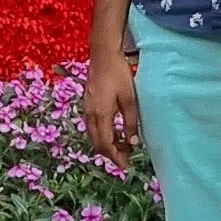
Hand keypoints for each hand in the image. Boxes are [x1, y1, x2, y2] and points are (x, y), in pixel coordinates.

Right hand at [82, 51, 139, 170]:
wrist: (103, 54)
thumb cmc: (118, 74)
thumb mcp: (129, 99)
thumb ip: (130, 122)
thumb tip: (133, 142)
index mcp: (101, 115)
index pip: (106, 145)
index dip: (116, 158)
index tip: (126, 166)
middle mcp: (90, 115)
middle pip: (97, 143)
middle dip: (111, 154)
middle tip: (126, 159)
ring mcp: (87, 108)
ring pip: (94, 135)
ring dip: (106, 144)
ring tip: (122, 147)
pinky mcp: (87, 103)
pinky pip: (92, 126)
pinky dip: (102, 134)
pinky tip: (113, 132)